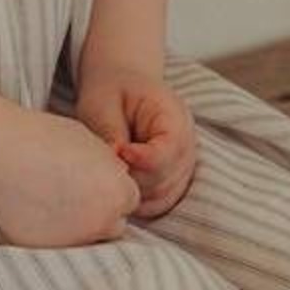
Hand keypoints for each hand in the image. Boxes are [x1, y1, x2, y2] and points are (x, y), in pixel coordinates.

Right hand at [0, 108, 141, 248]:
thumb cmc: (44, 137)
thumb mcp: (90, 143)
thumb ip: (108, 168)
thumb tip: (113, 184)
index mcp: (118, 193)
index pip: (128, 198)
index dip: (110, 185)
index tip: (90, 175)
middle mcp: (102, 222)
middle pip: (113, 223)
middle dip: (99, 210)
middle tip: (72, 189)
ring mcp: (75, 240)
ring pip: (87, 238)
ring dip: (78, 225)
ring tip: (53, 198)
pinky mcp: (48, 250)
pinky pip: (59, 244)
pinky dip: (52, 231)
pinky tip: (35, 208)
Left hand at [72, 63, 196, 220]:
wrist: (123, 85)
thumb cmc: (112, 91)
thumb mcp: (103, 102)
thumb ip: (111, 131)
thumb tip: (116, 162)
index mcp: (174, 118)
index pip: (168, 151)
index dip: (142, 159)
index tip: (118, 152)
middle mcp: (186, 146)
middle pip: (165, 179)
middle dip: (133, 176)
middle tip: (106, 163)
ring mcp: (181, 167)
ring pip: (162, 196)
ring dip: (133, 191)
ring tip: (111, 171)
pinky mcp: (171, 182)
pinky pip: (158, 204)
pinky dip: (138, 201)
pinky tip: (118, 184)